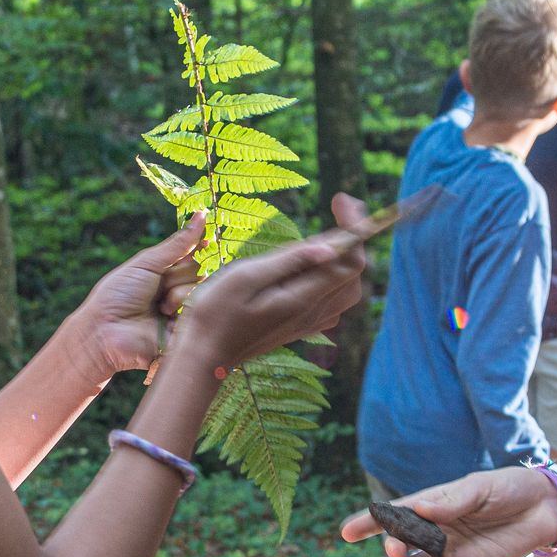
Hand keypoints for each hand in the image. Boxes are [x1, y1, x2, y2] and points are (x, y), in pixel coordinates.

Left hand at [69, 213, 206, 379]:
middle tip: (163, 282)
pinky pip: (199, 313)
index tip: (209, 238)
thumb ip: (177, 244)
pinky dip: (183, 310)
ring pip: (201, 291)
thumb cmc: (118, 295)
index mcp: (163, 273)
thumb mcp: (147, 264)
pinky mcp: (186, 332)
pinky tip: (166, 316)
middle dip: (182, 273)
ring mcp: (181, 311)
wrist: (105, 332)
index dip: (200, 246)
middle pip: (199, 271)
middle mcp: (175, 291)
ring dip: (179, 294)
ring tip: (160, 307)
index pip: (191, 255)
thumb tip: (201, 215)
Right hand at [175, 195, 370, 369]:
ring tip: (321, 233)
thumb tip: (331, 246)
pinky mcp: (298, 326)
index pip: (349, 260)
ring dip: (342, 256)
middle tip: (335, 208)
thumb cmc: (214, 314)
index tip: (339, 198)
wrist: (203, 358)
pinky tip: (309, 265)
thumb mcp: (245, 277)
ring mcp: (308, 323)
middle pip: (353, 272)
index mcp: (303, 298)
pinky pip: (330, 299)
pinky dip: (330, 275)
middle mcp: (313, 313)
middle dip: (351, 237)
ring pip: (345, 286)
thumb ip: (289, 261)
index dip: (353, 226)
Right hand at [339, 464, 556, 556]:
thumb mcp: (481, 488)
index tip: (347, 532)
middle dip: (394, 546)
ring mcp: (453, 549)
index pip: (397, 513)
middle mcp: (438, 528)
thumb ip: (453, 501)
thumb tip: (422, 510)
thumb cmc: (510, 488)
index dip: (370, 522)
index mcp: (436, 503)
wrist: (545, 508)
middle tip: (395, 550)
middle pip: (405, 540)